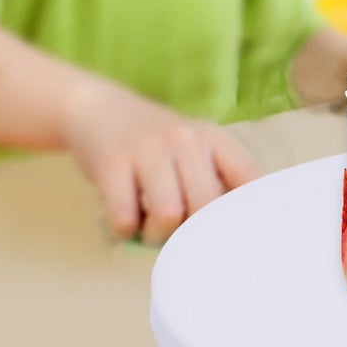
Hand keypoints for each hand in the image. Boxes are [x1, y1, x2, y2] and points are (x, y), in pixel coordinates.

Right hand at [64, 81, 261, 242]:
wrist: (97, 108)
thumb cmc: (154, 143)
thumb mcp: (195, 149)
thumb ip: (218, 182)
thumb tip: (235, 230)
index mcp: (214, 139)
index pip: (250, 179)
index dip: (250, 214)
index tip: (242, 238)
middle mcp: (186, 139)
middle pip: (206, 207)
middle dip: (193, 233)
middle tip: (178, 234)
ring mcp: (148, 149)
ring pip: (169, 215)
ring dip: (158, 235)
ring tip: (150, 228)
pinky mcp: (111, 163)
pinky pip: (126, 218)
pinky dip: (125, 231)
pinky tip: (125, 221)